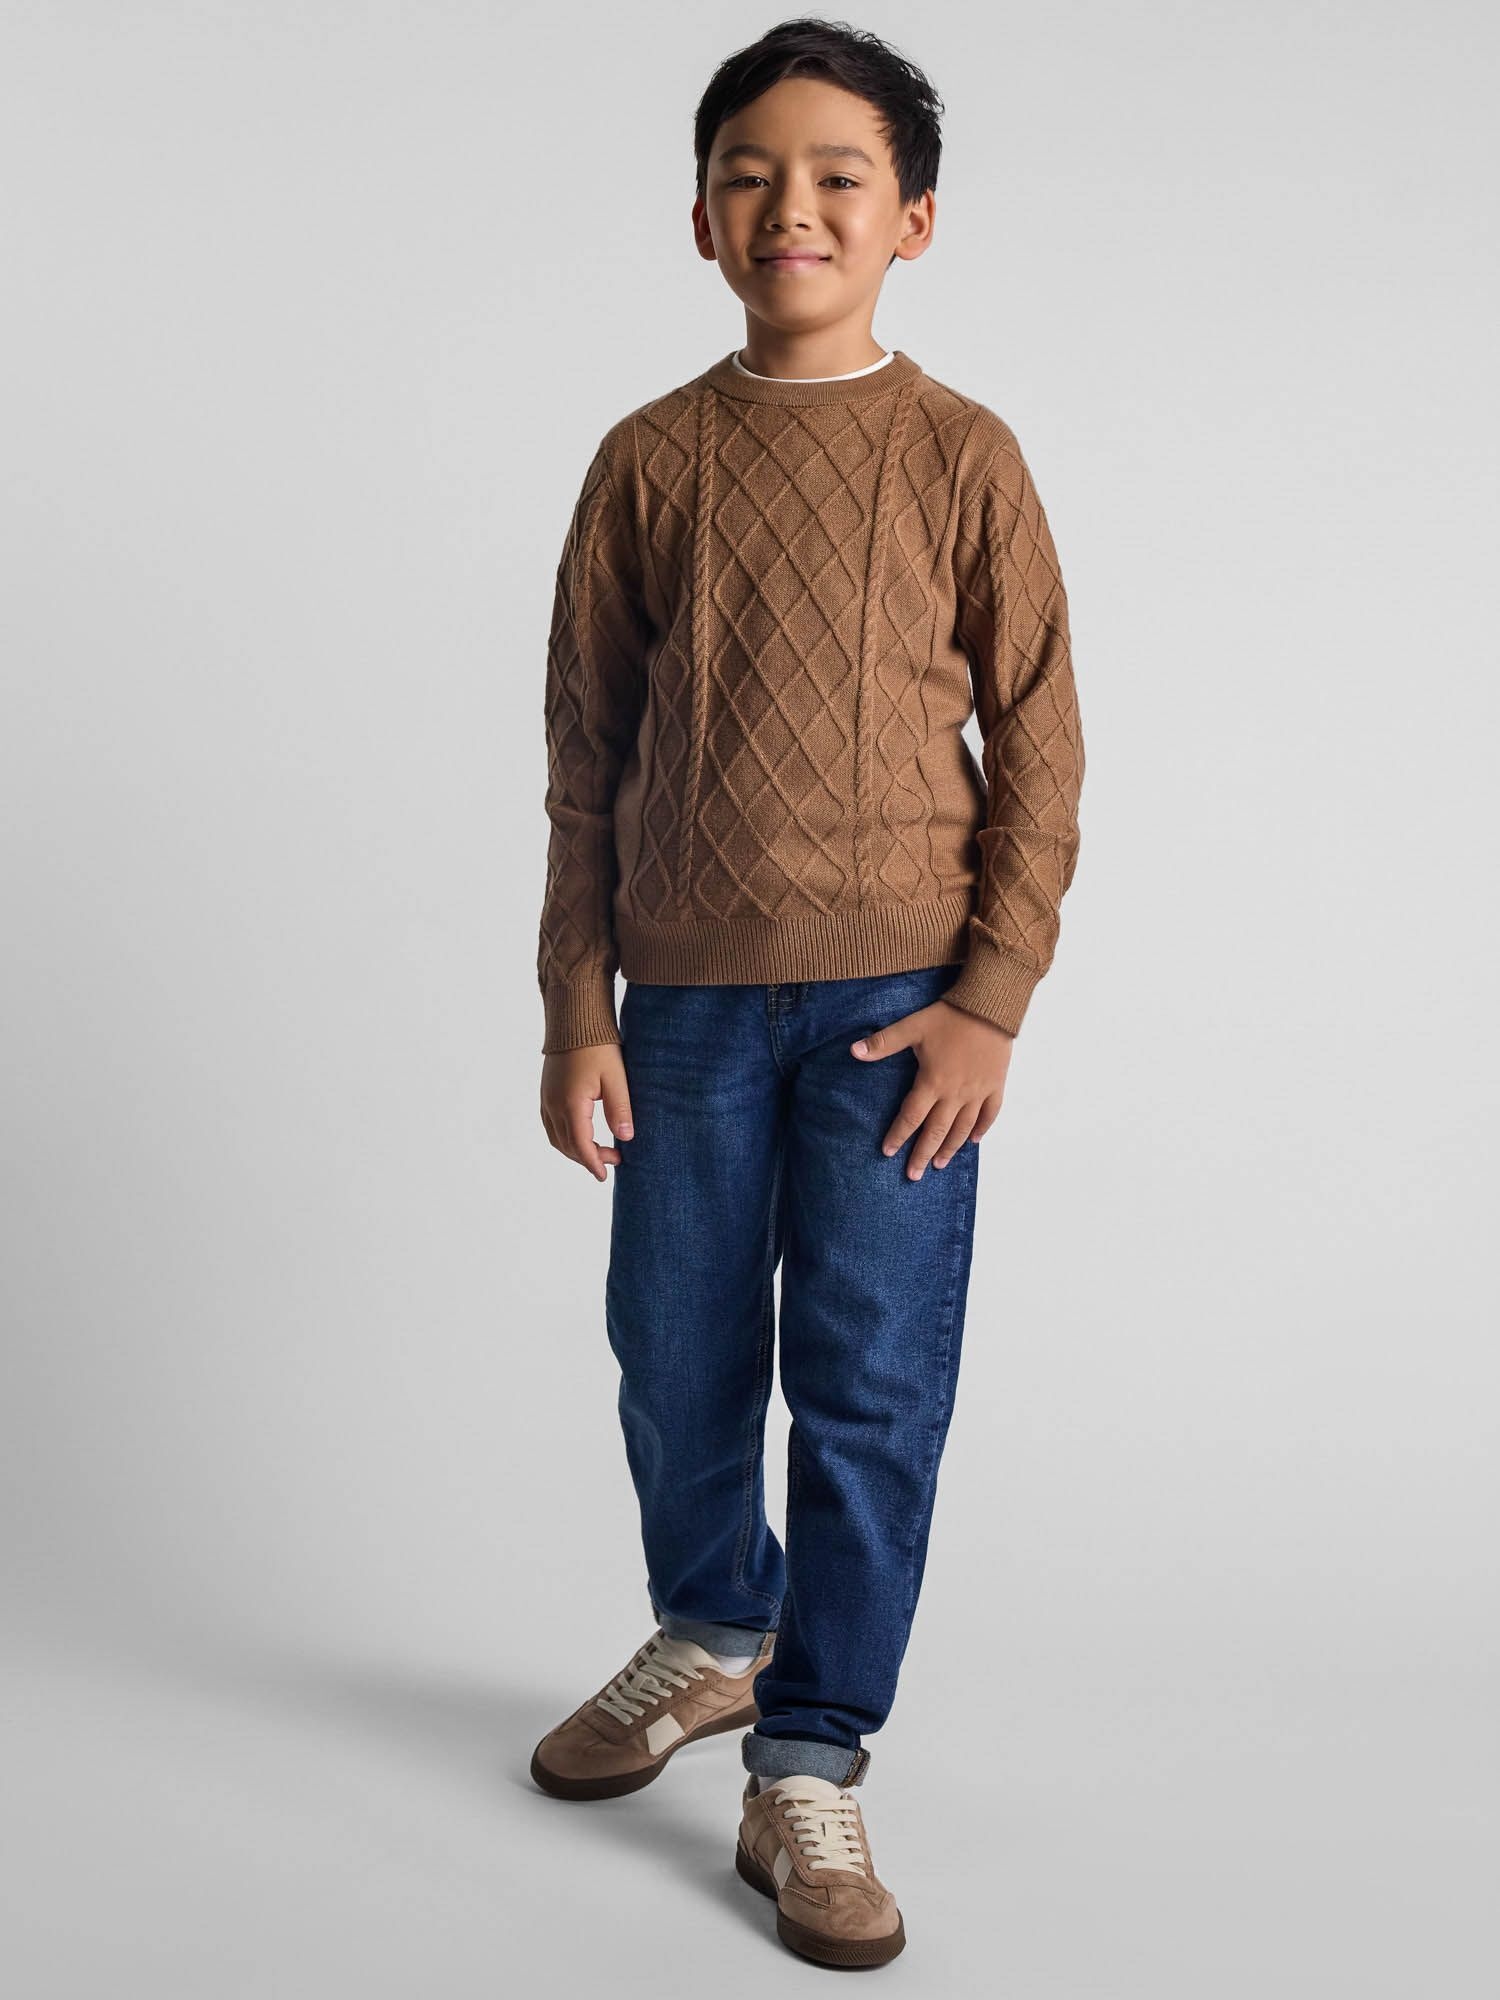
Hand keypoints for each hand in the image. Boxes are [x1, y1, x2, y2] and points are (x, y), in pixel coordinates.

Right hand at [540, 1043, 634, 1181]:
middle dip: (588, 1158)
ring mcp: (546, 1099)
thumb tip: (626, 1137)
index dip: (593, 1163)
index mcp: (571, 1104)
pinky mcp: (546, 1093)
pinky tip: (582, 1135)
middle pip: (567, 1146)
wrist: (574, 1020)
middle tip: (613, 1159)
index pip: (580, 1146)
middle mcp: (553, 1105)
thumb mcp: (616, 1077)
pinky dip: (565, 1138)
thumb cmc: (597, 1046)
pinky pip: (551, 1125)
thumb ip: (619, 1108)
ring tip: (598, 1151)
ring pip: (557, 1138)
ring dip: (575, 1150)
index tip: (605, 1175)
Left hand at [851, 999, 1012, 1179]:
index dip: (899, 1135)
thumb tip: (853, 1052)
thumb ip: (884, 1043)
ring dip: (950, 1148)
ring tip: (939, 1165)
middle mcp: (955, 1093)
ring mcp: (978, 1092)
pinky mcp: (996, 1085)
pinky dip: (981, 1129)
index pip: (911, 1117)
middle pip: (937, 1131)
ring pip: (963, 1128)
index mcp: (933, 1082)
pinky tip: (973, 1141)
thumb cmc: (950, 1016)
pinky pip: (990, 1113)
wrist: (990, 1006)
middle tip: (913, 1175)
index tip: (889, 1152)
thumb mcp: (913, 1026)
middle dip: (923, 1154)